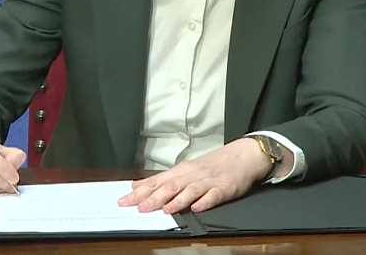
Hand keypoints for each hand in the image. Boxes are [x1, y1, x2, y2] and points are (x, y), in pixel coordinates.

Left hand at [118, 138, 271, 214]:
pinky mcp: (224, 189)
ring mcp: (208, 182)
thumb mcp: (185, 169)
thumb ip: (162, 180)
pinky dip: (205, 202)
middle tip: (138, 208)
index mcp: (181, 171)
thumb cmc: (212, 164)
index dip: (140, 192)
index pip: (156, 182)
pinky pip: (213, 196)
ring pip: (190, 191)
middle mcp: (191, 175)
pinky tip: (197, 208)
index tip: (123, 201)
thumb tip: (137, 186)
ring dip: (177, 200)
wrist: (241, 155)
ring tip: (165, 209)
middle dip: (153, 198)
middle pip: (170, 187)